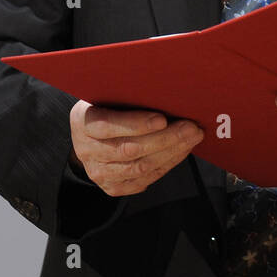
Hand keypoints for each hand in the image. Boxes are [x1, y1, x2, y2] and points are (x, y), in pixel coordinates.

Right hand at [69, 100, 203, 196]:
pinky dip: (168, 164)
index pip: (107, 126)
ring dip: (172, 152)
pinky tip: (182, 150)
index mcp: (83, 122)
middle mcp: (87, 150)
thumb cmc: (110, 107)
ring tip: (193, 137)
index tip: (162, 119)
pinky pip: (145, 179)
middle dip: (165, 139)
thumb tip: (166, 88)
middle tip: (191, 127)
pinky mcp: (113, 187)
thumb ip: (130, 94)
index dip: (136, 124)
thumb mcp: (111, 95)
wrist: (93, 136)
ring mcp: (99, 172)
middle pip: (129, 149)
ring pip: (140, 167)